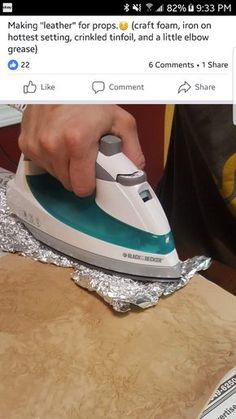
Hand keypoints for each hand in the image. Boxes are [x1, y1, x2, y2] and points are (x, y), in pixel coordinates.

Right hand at [19, 105, 144, 196]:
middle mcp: (53, 144)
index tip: (95, 175)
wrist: (62, 81)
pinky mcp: (26, 143)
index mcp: (77, 140)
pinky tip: (59, 141)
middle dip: (79, 173)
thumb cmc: (89, 98)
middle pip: (68, 182)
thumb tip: (134, 171)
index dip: (91, 184)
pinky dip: (51, 157)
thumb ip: (131, 149)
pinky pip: (42, 163)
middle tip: (86, 154)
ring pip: (55, 174)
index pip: (81, 187)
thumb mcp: (120, 120)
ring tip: (72, 144)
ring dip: (65, 165)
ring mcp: (37, 144)